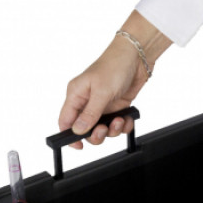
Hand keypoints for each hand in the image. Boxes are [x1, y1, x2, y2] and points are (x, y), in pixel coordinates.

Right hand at [58, 11, 170, 148]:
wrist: (137, 57)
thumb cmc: (114, 66)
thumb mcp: (101, 91)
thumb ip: (90, 114)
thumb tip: (77, 130)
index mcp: (76, 94)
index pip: (65, 121)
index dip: (69, 136)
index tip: (79, 146)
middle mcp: (87, 101)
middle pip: (84, 130)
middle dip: (96, 134)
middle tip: (105, 128)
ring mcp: (102, 105)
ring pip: (102, 129)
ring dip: (112, 130)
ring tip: (119, 120)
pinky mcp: (116, 107)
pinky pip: (116, 125)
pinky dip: (123, 125)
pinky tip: (127, 118)